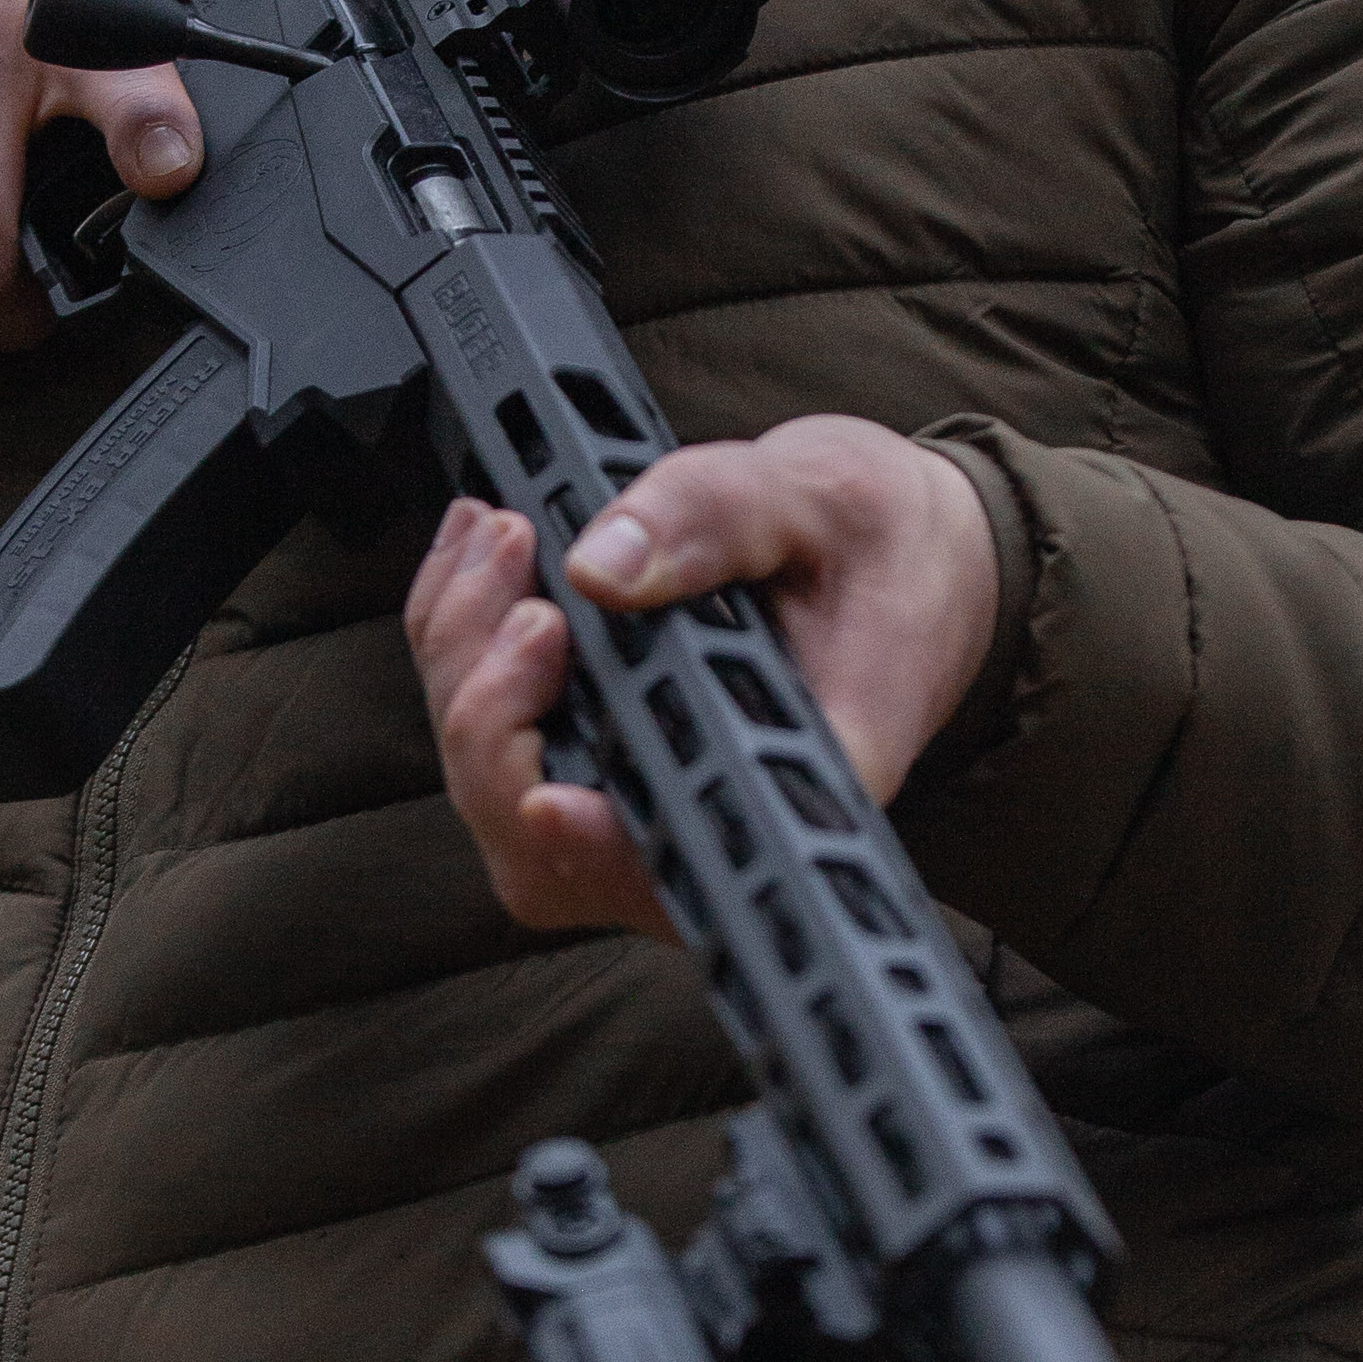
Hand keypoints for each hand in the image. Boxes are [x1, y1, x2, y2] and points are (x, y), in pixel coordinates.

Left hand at [406, 418, 1002, 942]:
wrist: (905, 558)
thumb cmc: (884, 545)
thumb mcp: (821, 498)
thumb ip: (714, 520)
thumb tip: (599, 569)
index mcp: (797, 782)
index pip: (672, 862)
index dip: (589, 851)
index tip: (545, 794)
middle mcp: (707, 819)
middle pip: (541, 841)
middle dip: (494, 708)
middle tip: (520, 565)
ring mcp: (640, 803)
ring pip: (494, 791)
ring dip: (462, 662)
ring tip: (499, 536)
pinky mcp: (598, 763)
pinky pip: (489, 740)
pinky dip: (457, 643)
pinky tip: (477, 553)